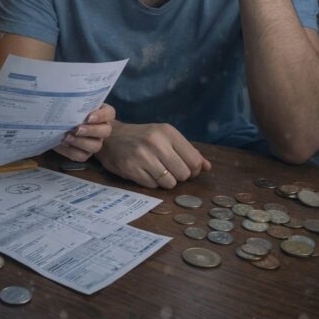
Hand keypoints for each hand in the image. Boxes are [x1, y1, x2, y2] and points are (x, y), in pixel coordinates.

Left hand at [53, 103, 114, 161]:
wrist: (58, 123)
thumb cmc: (69, 110)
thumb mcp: (73, 104)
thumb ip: (74, 103)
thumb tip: (66, 103)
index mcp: (103, 113)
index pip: (109, 113)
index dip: (101, 116)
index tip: (89, 117)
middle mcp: (102, 129)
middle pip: (105, 131)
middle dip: (91, 130)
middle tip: (77, 128)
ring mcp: (95, 142)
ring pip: (95, 146)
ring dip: (81, 142)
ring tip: (67, 137)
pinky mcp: (85, 153)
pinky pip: (82, 156)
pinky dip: (71, 151)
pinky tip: (63, 144)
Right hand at [95, 121, 211, 188]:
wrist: (111, 136)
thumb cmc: (143, 137)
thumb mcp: (166, 137)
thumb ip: (188, 151)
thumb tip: (207, 167)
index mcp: (168, 132)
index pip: (194, 161)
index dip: (193, 170)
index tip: (184, 167)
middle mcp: (155, 142)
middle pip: (183, 174)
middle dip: (179, 176)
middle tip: (169, 170)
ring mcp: (142, 156)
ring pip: (169, 183)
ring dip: (165, 182)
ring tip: (156, 171)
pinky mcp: (131, 169)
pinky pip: (153, 186)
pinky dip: (151, 183)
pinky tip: (144, 173)